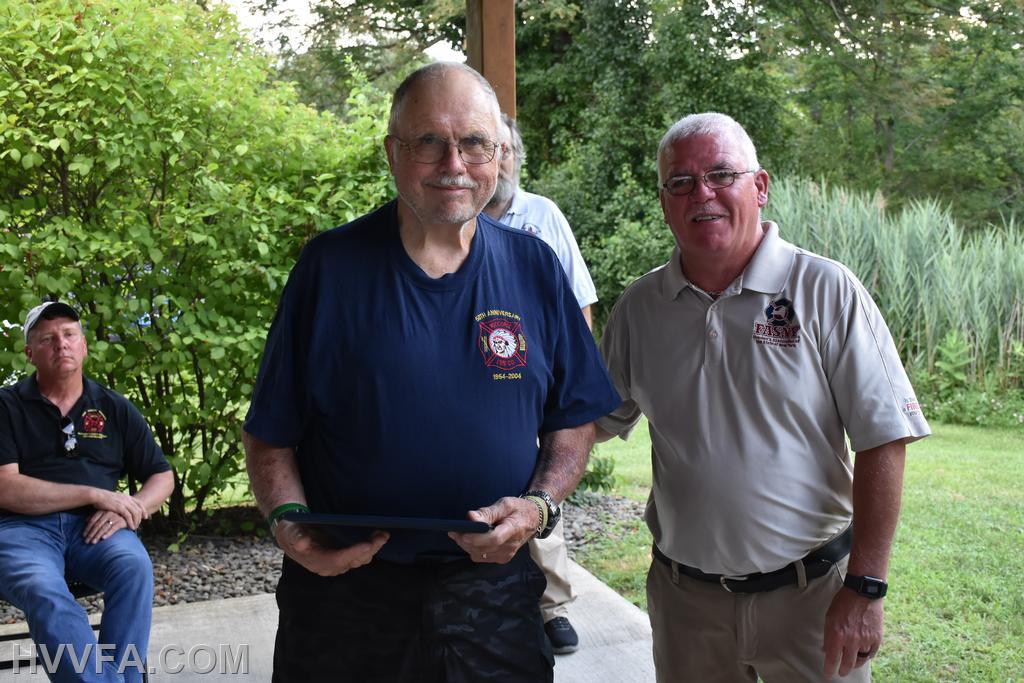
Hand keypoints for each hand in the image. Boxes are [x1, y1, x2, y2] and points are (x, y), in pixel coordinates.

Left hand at [83, 510, 127, 543]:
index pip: (92, 520)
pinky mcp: (122, 521)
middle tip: (86, 541)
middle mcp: (108, 513)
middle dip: (91, 534)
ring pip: (104, 527)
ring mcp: (115, 516)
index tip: (83, 536)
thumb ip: (96, 515)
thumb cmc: (115, 512)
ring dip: (97, 535)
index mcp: (103, 510)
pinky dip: (108, 533)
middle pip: (97, 525)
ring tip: (93, 542)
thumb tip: (86, 520)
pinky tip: (103, 538)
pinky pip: (113, 528)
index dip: (87, 528)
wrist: (130, 510)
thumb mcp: (105, 511)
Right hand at [91, 490, 148, 529]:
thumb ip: (122, 501)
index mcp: (127, 496)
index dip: (143, 510)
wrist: (98, 496)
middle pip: (139, 509)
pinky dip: (131, 522)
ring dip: (136, 521)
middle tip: (139, 524)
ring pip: (135, 513)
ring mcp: (124, 503)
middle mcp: (128, 499)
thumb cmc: (104, 498)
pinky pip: (128, 516)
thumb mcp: (116, 498)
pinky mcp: (120, 508)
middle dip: (140, 518)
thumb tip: (124, 506)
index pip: (140, 503)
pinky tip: (131, 527)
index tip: (146, 516)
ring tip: (135, 527)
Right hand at [274, 521, 388, 576]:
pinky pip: (360, 556)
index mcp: (316, 561)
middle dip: (369, 549)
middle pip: (353, 561)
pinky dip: (370, 548)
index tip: (367, 544)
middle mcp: (329, 566)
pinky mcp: (344, 559)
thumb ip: (296, 536)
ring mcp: (338, 563)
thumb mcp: (290, 531)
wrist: (293, 536)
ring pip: (360, 560)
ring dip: (373, 548)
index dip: (353, 553)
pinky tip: (378, 537)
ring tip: (383, 534)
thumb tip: (301, 543)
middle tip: (382, 535)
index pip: (338, 559)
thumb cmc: (292, 532)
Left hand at [448, 496, 538, 563]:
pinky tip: (468, 540)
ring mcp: (507, 554)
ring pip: (480, 555)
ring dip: (466, 546)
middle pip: (484, 548)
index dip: (477, 538)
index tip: (463, 533)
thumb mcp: (505, 504)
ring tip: (458, 535)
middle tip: (454, 531)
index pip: (494, 538)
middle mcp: (510, 545)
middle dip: (465, 541)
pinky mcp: (503, 558)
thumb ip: (488, 512)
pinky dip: (472, 550)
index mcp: (513, 529)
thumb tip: (471, 517)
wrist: (533, 520)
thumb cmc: (518, 509)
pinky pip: (482, 558)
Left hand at [822, 586, 884, 677]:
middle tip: (841, 672)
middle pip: (847, 664)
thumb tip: (825, 650)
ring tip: (851, 663)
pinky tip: (862, 654)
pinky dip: (866, 655)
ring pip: (860, 660)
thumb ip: (828, 635)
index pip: (832, 659)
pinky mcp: (876, 638)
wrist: (863, 592)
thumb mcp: (829, 617)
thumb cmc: (843, 602)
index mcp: (837, 634)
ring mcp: (865, 640)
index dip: (830, 669)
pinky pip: (871, 653)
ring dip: (855, 663)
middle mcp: (851, 640)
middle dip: (843, 670)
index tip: (828, 674)